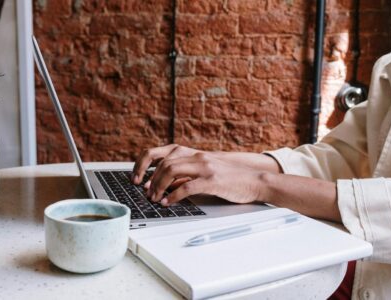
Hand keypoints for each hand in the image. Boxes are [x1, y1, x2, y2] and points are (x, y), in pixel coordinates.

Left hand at [147, 152, 264, 205]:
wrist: (254, 180)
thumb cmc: (231, 179)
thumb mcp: (205, 172)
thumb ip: (187, 175)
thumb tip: (165, 185)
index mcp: (194, 154)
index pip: (161, 153)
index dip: (144, 164)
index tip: (136, 178)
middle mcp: (198, 157)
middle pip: (164, 163)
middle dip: (150, 179)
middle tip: (146, 193)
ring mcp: (205, 167)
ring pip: (172, 171)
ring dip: (159, 186)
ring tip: (155, 198)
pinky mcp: (212, 180)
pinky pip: (187, 187)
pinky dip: (174, 195)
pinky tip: (168, 202)